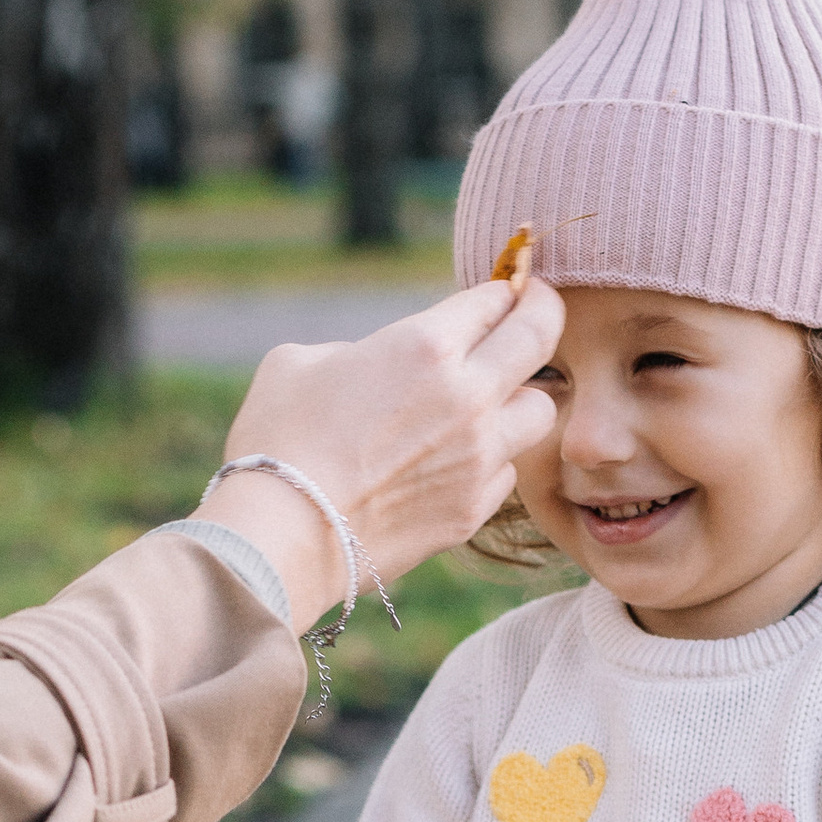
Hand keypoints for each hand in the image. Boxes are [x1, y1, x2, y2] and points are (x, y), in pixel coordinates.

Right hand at [202, 277, 566, 621]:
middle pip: (542, 336)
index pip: (496, 298)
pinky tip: (456, 461)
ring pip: (540, 410)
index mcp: (427, 345)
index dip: (506, 286)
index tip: (508, 288)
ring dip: (521, 396)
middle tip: (535, 311)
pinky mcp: (474, 508)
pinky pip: (506, 470)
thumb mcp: (300, 362)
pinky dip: (490, 459)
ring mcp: (480, 457)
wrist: (283, 535)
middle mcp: (469, 396)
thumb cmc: (279, 440)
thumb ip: (359, 350)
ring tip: (492, 400)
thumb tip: (376, 365)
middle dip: (543, 314)